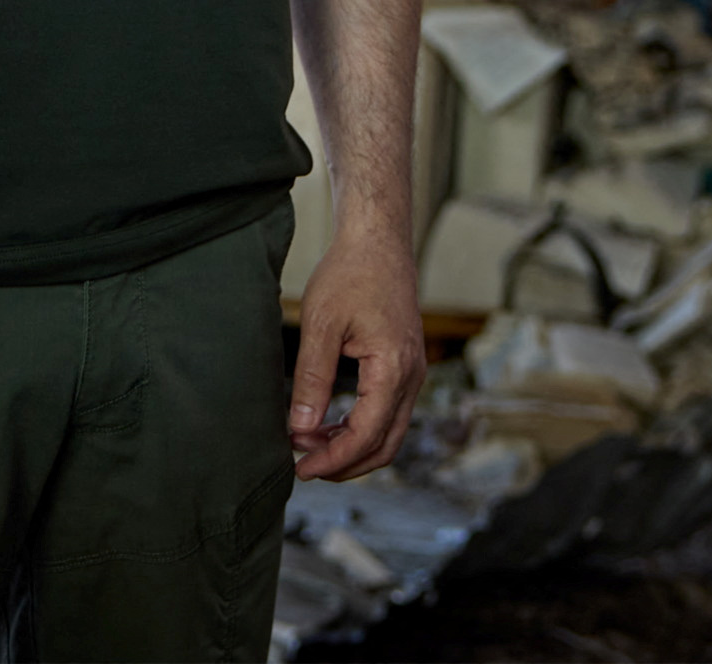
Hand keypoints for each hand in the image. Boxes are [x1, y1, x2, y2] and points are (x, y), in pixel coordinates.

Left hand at [288, 231, 424, 480]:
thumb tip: (299, 428)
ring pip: (388, 433)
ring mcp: (412, 374)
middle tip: (303, 468)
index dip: (333, 459)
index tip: (300, 469)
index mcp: (394, 369)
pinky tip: (327, 425)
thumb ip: (312, 378)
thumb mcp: (321, 324)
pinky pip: (387, 413)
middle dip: (344, 464)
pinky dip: (360, 428)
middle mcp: (412, 377)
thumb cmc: (350, 274)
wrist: (378, 242)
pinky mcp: (404, 368)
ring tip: (309, 447)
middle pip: (384, 445)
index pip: (366, 435)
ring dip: (351, 448)